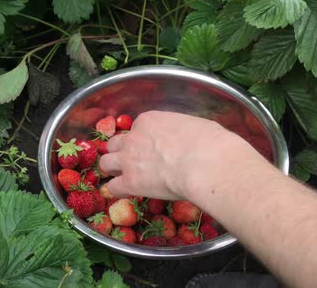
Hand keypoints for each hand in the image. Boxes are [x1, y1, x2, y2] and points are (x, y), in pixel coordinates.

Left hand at [99, 111, 265, 199]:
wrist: (206, 163)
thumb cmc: (210, 142)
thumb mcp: (194, 126)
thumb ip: (182, 131)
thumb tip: (192, 139)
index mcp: (149, 121)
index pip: (136, 129)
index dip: (142, 140)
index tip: (151, 148)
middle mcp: (134, 137)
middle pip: (115, 144)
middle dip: (121, 152)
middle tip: (132, 162)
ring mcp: (129, 159)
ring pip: (106, 163)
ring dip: (113, 170)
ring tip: (122, 177)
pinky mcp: (130, 182)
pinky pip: (114, 187)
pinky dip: (118, 191)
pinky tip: (126, 194)